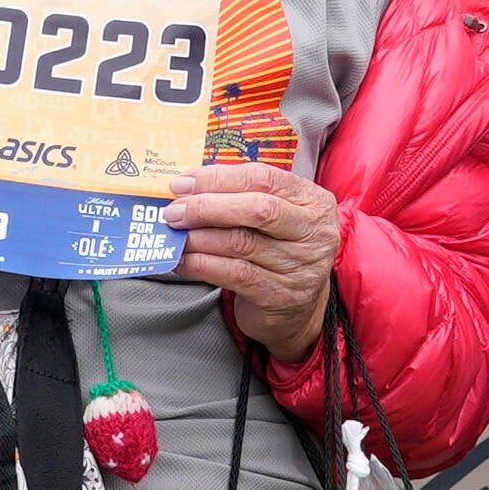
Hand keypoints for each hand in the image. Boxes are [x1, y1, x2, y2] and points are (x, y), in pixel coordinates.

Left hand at [161, 153, 342, 356]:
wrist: (298, 311)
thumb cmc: (277, 251)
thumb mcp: (272, 218)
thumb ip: (240, 197)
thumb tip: (187, 188)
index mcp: (314, 202)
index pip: (264, 178)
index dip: (219, 178)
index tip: (183, 183)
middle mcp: (314, 233)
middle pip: (257, 209)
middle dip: (207, 207)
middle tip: (175, 211)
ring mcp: (300, 266)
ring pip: (240, 243)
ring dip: (199, 238)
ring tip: (175, 236)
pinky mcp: (280, 295)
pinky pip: (233, 274)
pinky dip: (201, 265)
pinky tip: (182, 261)